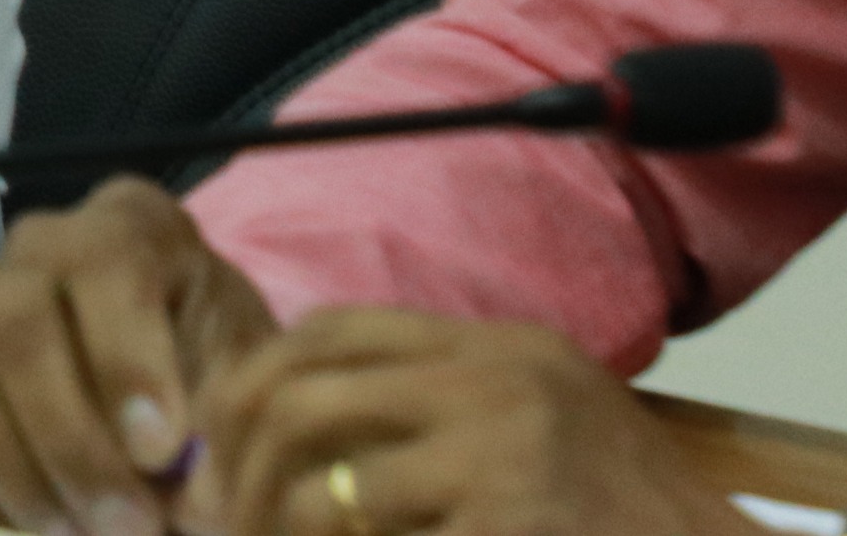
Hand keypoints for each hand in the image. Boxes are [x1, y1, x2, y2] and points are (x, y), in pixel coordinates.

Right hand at [0, 176, 279, 533]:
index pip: (105, 269)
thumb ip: (224, 431)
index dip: (125, 362)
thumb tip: (194, 504)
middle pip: (14, 327)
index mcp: (126, 228)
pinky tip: (16, 533)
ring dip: (14, 474)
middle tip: (127, 526)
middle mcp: (33, 250)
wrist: (173, 368)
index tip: (161, 454)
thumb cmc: (213, 363)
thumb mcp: (244, 378)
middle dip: (69, 441)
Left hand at [183, 308, 751, 535]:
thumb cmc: (630, 522)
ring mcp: (506, 456)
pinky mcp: (511, 523)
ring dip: (279, 533)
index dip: (254, 380)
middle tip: (216, 521)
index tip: (216, 437)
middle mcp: (497, 383)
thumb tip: (285, 428)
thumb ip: (440, 413)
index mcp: (500, 349)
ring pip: (327, 489)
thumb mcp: (543, 429)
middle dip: (238, 465)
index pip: (331, 330)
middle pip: (301, 396)